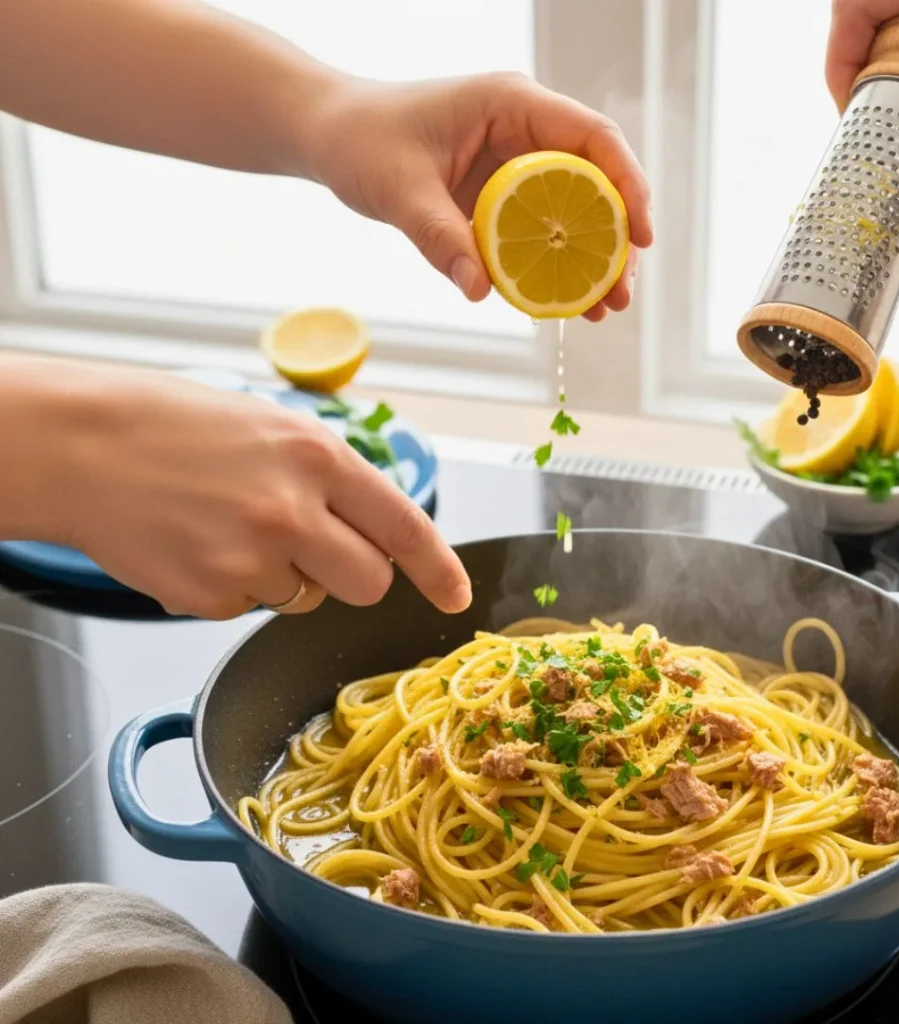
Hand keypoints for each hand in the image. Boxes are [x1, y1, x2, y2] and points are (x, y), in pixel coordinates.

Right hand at [51, 365, 469, 619]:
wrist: (80, 445)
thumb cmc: (173, 426)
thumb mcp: (272, 429)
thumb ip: (330, 478)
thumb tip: (371, 529)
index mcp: (318, 458)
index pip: (404, 526)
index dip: (439, 567)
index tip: (457, 595)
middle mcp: (294, 512)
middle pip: (368, 583)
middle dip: (352, 577)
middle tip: (312, 548)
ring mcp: (251, 559)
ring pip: (306, 599)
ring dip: (284, 576)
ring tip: (229, 527)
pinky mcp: (209, 596)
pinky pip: (249, 609)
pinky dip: (232, 587)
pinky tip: (199, 544)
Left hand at [308, 73, 652, 322]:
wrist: (332, 136)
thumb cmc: (362, 140)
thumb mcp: (400, 189)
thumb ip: (440, 237)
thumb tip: (480, 291)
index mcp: (511, 104)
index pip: (593, 138)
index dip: (628, 186)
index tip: (641, 237)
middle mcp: (524, 131)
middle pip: (595, 181)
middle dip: (616, 240)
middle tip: (620, 294)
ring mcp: (515, 164)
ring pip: (574, 210)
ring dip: (591, 260)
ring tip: (601, 310)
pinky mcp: (500, 195)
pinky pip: (540, 230)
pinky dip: (554, 266)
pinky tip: (565, 304)